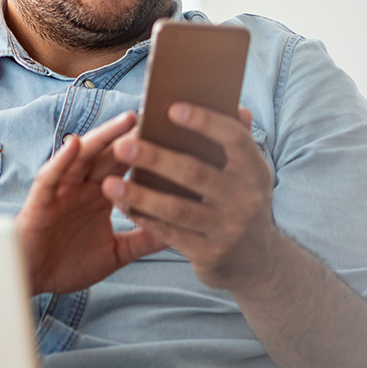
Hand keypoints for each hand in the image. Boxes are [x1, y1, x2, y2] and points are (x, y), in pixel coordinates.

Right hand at [17, 111, 166, 294]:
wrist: (32, 279)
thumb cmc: (68, 264)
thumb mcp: (115, 253)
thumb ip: (142, 240)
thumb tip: (179, 231)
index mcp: (101, 196)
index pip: (126, 166)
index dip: (146, 150)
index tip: (173, 133)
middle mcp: (82, 187)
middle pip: (109, 154)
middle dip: (131, 134)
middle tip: (158, 114)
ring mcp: (61, 190)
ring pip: (83, 157)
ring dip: (103, 137)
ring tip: (126, 120)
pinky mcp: (41, 200)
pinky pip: (52, 176)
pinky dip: (62, 159)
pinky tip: (75, 143)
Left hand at [102, 103, 282, 292]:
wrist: (257, 262)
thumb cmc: (239, 201)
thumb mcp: (247, 174)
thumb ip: (237, 141)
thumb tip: (236, 106)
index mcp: (255, 170)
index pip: (233, 139)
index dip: (204, 122)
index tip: (170, 108)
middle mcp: (246, 199)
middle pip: (195, 173)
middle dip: (155, 158)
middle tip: (122, 145)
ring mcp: (228, 229)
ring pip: (177, 208)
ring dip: (140, 195)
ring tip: (108, 184)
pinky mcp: (210, 255)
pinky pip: (170, 234)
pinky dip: (144, 219)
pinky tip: (121, 206)